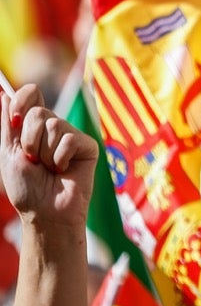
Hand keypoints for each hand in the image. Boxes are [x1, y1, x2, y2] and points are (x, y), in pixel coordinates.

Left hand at [1, 85, 95, 229]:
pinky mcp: (87, 147)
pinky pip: (69, 140)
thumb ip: (8, 124)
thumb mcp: (9, 153)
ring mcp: (72, 136)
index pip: (32, 94)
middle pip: (39, 112)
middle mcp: (54, 128)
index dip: (21, 101)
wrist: (45, 211)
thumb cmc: (26, 188)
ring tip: (49, 168)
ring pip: (54, 126)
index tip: (13, 120)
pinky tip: (63, 171)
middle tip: (33, 159)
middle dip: (29, 139)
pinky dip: (60, 159)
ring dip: (44, 153)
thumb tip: (5, 94)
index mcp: (33, 126)